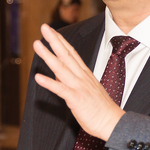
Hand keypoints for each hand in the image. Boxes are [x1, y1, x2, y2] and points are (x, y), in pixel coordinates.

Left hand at [33, 24, 123, 140]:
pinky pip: (60, 90)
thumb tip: (58, 76)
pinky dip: (49, 83)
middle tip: (44, 27)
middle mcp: (81, 77)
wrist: (113, 123)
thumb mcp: (87, 91)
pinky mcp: (76, 100)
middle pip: (66, 55)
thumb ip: (72, 82)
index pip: (72, 53)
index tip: (52, 31)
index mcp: (85, 75)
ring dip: (48, 55)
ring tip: (37, 44)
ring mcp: (79, 87)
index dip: (61, 41)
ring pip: (61, 68)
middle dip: (54, 40)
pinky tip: (37, 77)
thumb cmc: (100, 109)